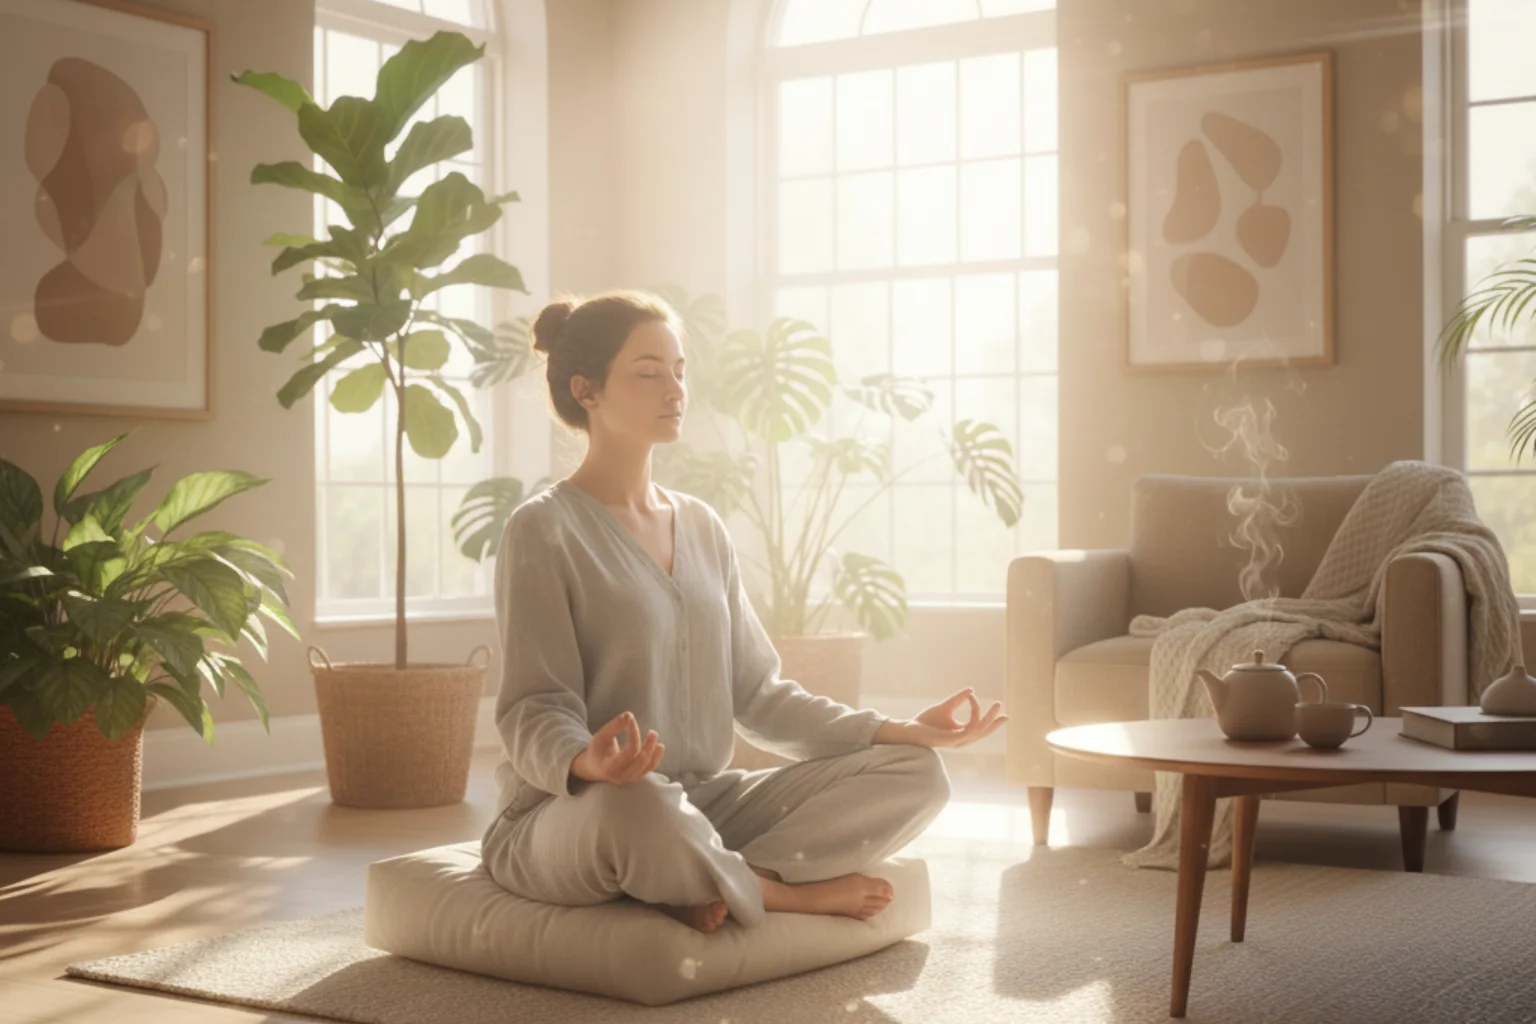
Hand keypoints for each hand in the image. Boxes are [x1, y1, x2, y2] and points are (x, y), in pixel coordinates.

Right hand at [570, 711, 664, 785]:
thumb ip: (613, 727)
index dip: (634, 734)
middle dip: (648, 746)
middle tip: (653, 732)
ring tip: (654, 735)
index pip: (629, 752)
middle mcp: (621, 777)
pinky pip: (649, 768)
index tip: (631, 719)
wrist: (594, 767)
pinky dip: (656, 757)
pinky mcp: (636, 777)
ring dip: (654, 751)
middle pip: (640, 762)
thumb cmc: (598, 750)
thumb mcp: (601, 737)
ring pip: (647, 767)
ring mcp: (630, 779)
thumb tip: (628, 715)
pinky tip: (659, 746)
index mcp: (609, 768)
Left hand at [879, 688, 1007, 748]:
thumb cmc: (925, 721)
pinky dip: (975, 714)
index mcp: (961, 733)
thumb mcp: (945, 707)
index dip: (988, 717)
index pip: (980, 728)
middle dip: (995, 721)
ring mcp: (959, 741)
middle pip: (984, 731)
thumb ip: (958, 699)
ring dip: (989, 716)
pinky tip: (974, 702)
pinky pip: (970, 727)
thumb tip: (972, 690)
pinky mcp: (953, 739)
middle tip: (1004, 710)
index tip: (980, 697)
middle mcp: (962, 739)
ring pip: (980, 730)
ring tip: (996, 705)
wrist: (910, 729)